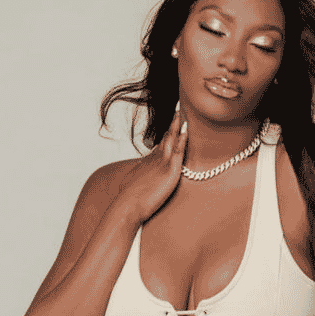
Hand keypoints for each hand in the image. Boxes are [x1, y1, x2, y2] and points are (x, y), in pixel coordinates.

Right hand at [116, 104, 187, 221]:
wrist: (127, 206)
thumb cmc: (128, 200)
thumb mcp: (133, 184)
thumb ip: (138, 177)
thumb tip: (136, 175)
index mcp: (147, 162)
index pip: (160, 145)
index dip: (167, 134)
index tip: (172, 124)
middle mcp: (154, 159)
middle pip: (165, 137)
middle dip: (172, 123)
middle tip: (178, 109)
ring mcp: (162, 163)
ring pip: (171, 139)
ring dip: (177, 125)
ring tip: (182, 111)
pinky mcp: (169, 171)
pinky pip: (178, 151)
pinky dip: (182, 139)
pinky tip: (186, 129)